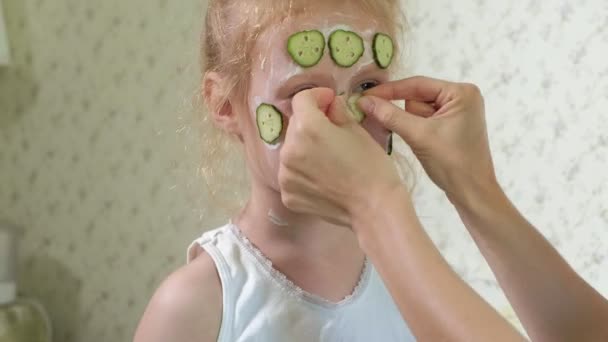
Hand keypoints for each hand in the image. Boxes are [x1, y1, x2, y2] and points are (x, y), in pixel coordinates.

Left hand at [278, 88, 402, 226]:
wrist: (374, 208)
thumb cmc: (372, 167)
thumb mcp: (357, 131)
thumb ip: (337, 112)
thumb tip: (330, 105)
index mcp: (307, 128)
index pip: (301, 100)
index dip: (317, 96)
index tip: (330, 102)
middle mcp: (289, 150)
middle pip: (295, 125)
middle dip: (311, 122)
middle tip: (332, 131)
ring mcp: (285, 175)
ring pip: (291, 150)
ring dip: (305, 147)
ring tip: (327, 158)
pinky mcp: (288, 194)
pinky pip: (292, 174)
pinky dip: (303, 171)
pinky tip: (323, 177)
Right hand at [359, 76, 497, 201]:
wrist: (472, 193)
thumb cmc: (452, 163)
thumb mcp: (419, 136)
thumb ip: (390, 115)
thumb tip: (364, 101)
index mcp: (461, 92)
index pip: (417, 84)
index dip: (389, 91)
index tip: (364, 96)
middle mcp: (461, 97)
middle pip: (417, 98)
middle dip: (407, 115)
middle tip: (405, 131)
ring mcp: (456, 112)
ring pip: (418, 111)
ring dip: (411, 126)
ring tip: (421, 143)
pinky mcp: (451, 126)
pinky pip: (424, 121)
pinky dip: (415, 130)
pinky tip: (421, 144)